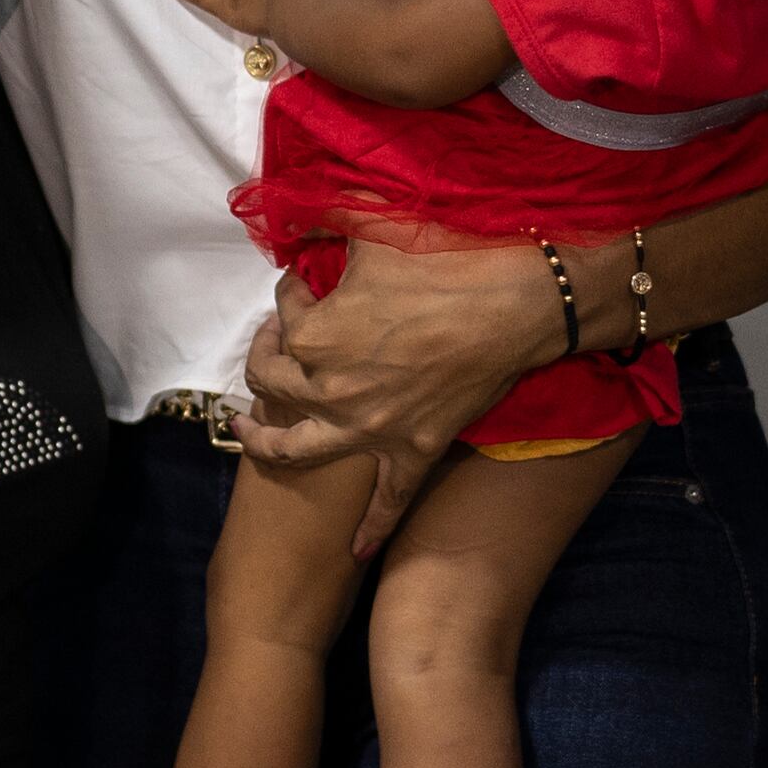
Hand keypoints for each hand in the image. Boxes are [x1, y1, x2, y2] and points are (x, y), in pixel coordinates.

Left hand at [243, 236, 546, 552]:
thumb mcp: (377, 227)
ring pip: (297, 447)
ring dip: (265, 441)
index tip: (303, 280)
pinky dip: (369, 529)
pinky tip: (353, 550)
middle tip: (277, 338)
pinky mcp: (412, 450)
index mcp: (314, 336)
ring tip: (247, 431)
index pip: (283, 315)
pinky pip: (386, 501)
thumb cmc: (449, 259)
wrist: (520, 303)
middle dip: (269, 353)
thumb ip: (329, 218)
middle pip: (276, 380)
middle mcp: (330, 390)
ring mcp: (369, 428)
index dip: (290, 294)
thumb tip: (303, 217)